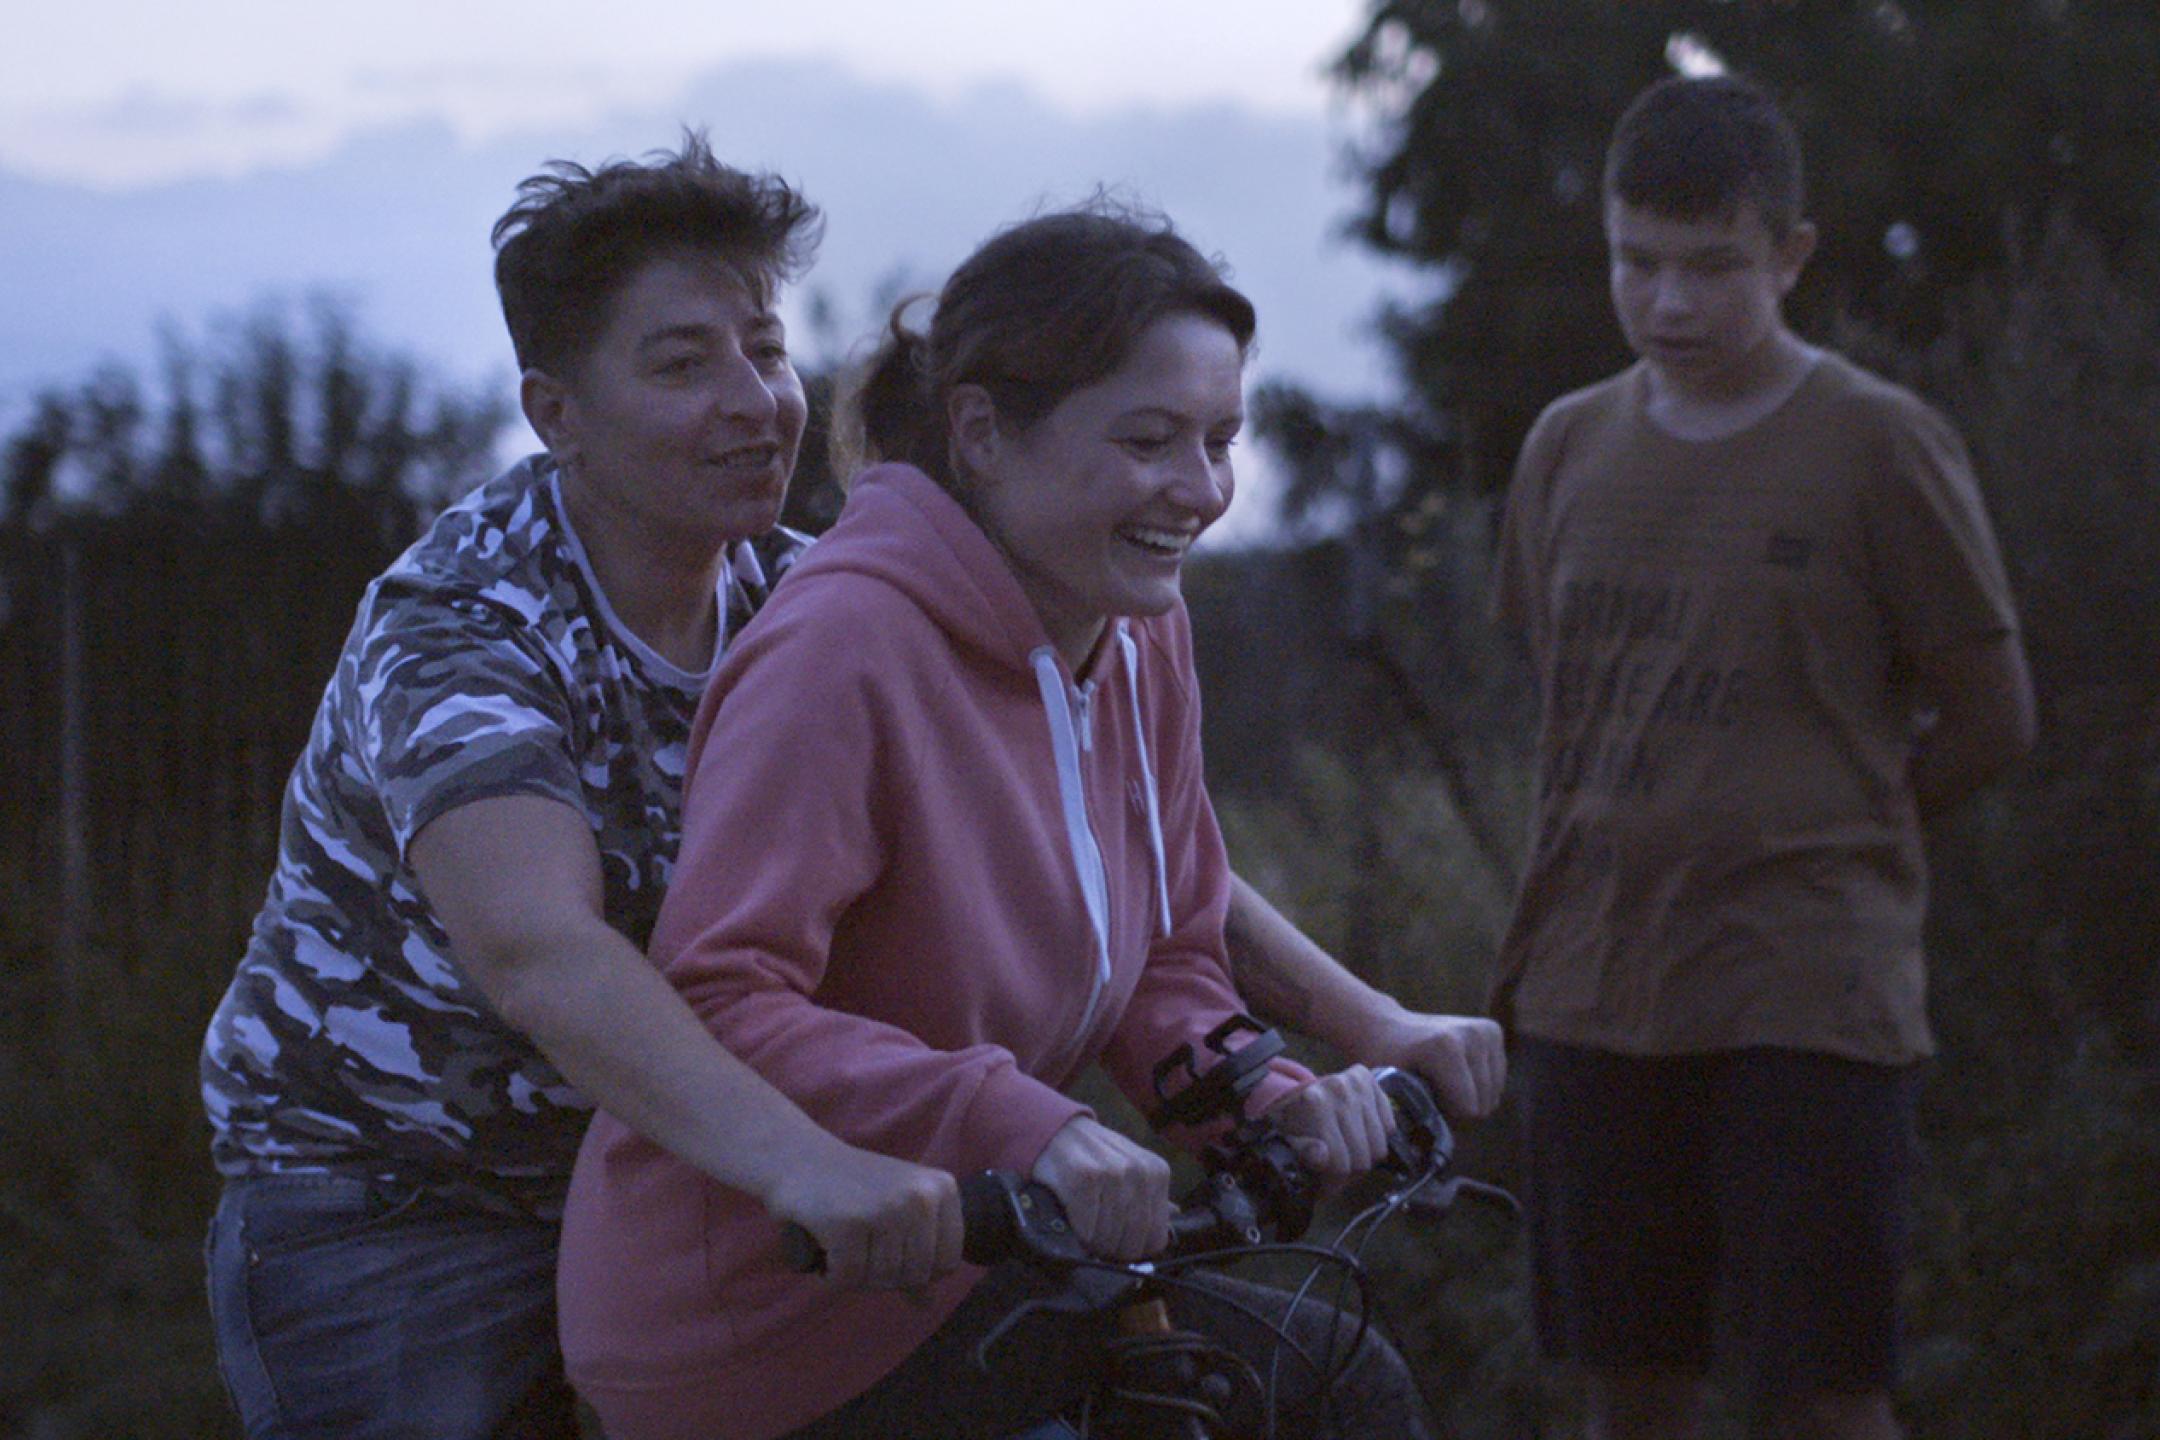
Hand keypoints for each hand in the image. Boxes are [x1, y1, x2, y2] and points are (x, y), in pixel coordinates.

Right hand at [766, 1139, 963, 1290]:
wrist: (798, 1158)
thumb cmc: (853, 1187)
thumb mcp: (898, 1210)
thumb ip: (917, 1253)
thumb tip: (927, 1304)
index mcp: (943, 1189)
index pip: (948, 1262)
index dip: (919, 1271)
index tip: (890, 1253)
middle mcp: (922, 1197)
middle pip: (915, 1275)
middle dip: (884, 1277)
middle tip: (860, 1251)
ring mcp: (887, 1209)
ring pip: (882, 1279)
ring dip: (857, 1276)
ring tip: (843, 1247)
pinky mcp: (849, 1225)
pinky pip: (848, 1279)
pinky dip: (832, 1277)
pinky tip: (826, 1253)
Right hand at [1029, 1116, 1171, 1261]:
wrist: (1057, 1132)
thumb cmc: (1096, 1157)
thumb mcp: (1131, 1168)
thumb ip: (1152, 1195)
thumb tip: (1175, 1214)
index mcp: (1157, 1172)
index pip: (1156, 1240)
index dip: (1135, 1249)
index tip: (1118, 1244)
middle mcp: (1140, 1171)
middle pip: (1132, 1243)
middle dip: (1111, 1250)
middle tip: (1097, 1240)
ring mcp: (1113, 1173)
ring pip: (1108, 1239)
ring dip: (1092, 1243)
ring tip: (1084, 1227)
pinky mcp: (1085, 1178)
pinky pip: (1086, 1230)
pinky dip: (1078, 1234)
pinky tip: (1073, 1219)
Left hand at [1266, 1066, 1394, 1176]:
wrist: (1300, 1093)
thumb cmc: (1293, 1123)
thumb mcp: (1287, 1139)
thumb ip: (1302, 1149)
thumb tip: (1322, 1156)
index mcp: (1314, 1102)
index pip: (1339, 1162)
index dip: (1333, 1182)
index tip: (1325, 1187)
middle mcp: (1339, 1088)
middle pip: (1361, 1158)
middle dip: (1349, 1174)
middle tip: (1336, 1174)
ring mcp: (1359, 1084)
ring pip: (1378, 1148)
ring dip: (1365, 1159)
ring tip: (1348, 1156)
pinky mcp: (1373, 1082)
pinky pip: (1389, 1128)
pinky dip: (1376, 1139)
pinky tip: (1359, 1136)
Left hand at [1357, 1009, 1505, 1118]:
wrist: (1387, 1028)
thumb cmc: (1384, 1063)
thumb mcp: (1389, 1092)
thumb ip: (1408, 1122)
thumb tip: (1423, 1162)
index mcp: (1445, 1047)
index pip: (1467, 1110)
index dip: (1446, 1119)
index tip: (1423, 1107)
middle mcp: (1472, 1035)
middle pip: (1483, 1105)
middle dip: (1458, 1112)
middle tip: (1431, 1099)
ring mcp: (1485, 1031)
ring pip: (1492, 1097)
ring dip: (1469, 1101)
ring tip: (1441, 1087)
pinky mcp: (1493, 1031)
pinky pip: (1497, 1082)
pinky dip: (1478, 1087)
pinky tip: (1454, 1077)